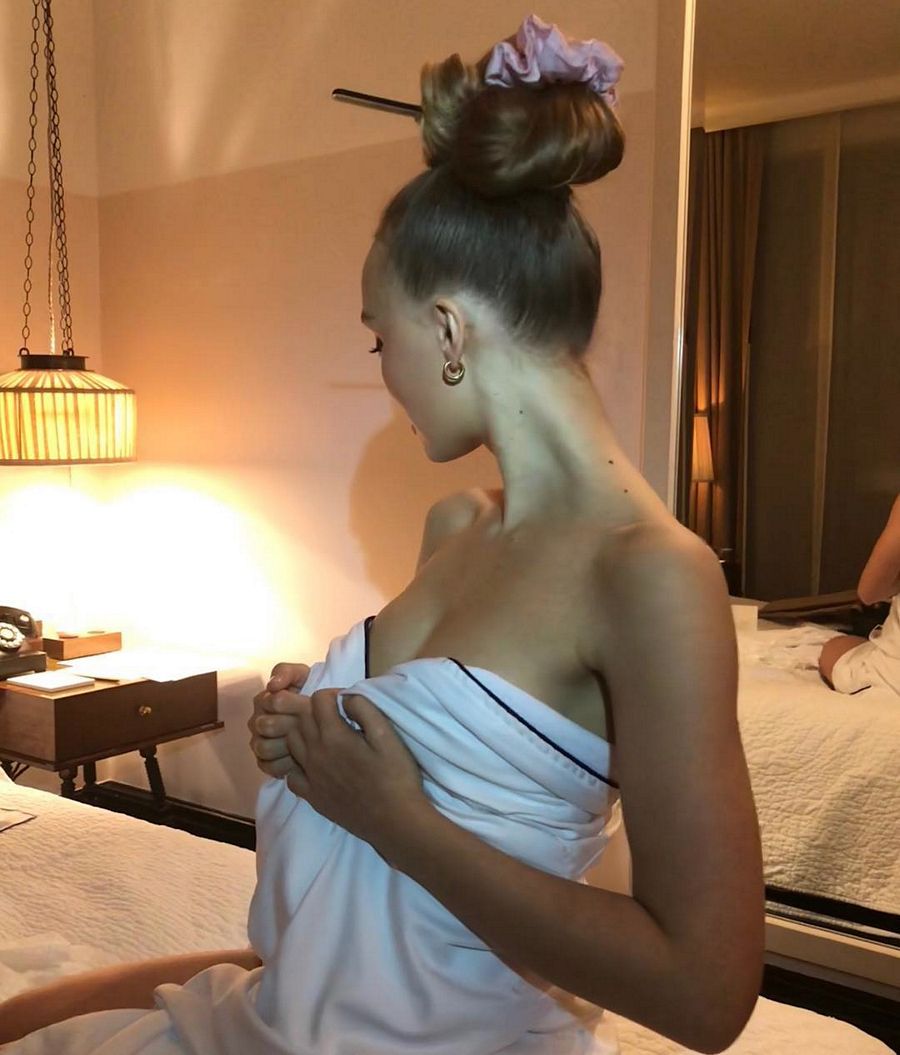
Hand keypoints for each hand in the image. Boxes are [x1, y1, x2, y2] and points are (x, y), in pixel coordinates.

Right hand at [248, 662, 310, 778]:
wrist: (326, 720)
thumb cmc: (313, 696)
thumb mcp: (304, 677)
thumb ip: (287, 672)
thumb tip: (272, 684)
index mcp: (265, 700)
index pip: (267, 702)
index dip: (286, 705)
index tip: (303, 705)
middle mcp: (258, 721)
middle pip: (262, 726)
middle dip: (287, 727)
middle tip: (307, 728)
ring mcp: (260, 742)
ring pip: (262, 747)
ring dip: (285, 747)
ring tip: (304, 745)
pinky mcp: (266, 762)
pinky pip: (267, 766)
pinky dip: (283, 765)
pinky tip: (298, 761)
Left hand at [284, 688, 429, 851]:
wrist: (394, 820)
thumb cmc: (396, 775)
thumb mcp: (387, 735)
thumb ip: (364, 709)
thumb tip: (345, 697)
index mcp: (334, 736)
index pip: (317, 700)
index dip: (331, 695)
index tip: (345, 703)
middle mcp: (315, 754)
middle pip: (300, 720)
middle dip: (315, 711)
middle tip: (335, 717)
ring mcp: (310, 777)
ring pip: (292, 744)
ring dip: (304, 734)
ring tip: (325, 737)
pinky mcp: (312, 797)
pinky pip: (291, 774)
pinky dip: (298, 764)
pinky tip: (315, 765)